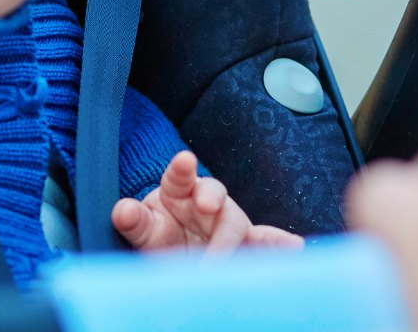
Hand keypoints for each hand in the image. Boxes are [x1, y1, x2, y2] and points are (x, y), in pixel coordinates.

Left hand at [111, 151, 303, 254]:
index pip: (178, 175)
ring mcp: (226, 222)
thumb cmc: (160, 234)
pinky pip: (262, 243)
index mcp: (178, 190)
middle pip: (213, 193)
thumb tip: (122, 210)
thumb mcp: (143, 229)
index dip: (181, 168)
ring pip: (236, 222)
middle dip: (212, 198)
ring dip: (236, 232)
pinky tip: (295, 247)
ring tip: (233, 234)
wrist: (174, 257)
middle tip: (206, 208)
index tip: (183, 160)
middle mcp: (205, 201)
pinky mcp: (243, 243)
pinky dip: (278, 244)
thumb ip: (134, 220)